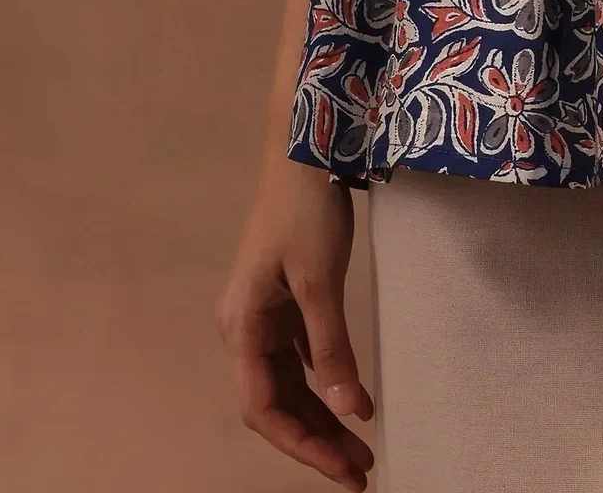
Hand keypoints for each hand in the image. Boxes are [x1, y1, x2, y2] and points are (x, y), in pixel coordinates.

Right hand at [217, 157, 375, 486]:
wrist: (304, 143)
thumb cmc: (305, 207)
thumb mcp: (320, 279)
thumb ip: (333, 346)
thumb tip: (351, 409)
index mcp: (242, 325)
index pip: (264, 406)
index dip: (301, 444)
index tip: (341, 467)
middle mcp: (246, 325)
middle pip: (276, 400)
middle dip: (316, 439)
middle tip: (360, 471)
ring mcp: (265, 311)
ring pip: (290, 381)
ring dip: (322, 415)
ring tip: (360, 449)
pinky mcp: (286, 296)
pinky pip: (301, 355)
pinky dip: (326, 379)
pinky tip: (352, 399)